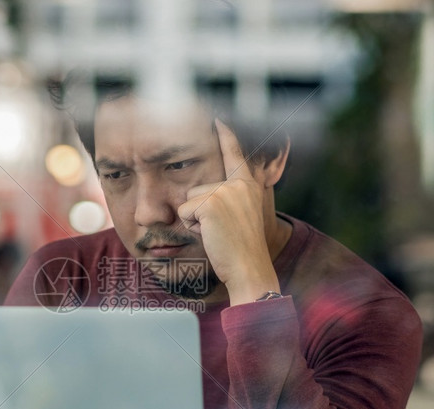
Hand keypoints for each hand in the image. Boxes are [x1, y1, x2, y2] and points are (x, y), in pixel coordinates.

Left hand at [177, 120, 279, 304]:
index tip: (218, 117)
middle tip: (221, 230)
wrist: (249, 267)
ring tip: (217, 232)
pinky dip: (191, 227)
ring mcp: (224, 192)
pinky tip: (211, 235)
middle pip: (197, 187)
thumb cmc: (242, 249)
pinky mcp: (210, 204)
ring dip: (195, 219)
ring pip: (188, 199)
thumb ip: (229, 198)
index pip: (234, 153)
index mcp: (248, 185)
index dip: (226, 134)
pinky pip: (184, 212)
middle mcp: (238, 184)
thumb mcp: (241, 216)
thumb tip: (204, 193)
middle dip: (200, 211)